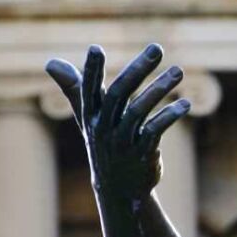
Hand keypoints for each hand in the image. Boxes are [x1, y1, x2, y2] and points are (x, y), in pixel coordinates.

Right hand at [45, 44, 189, 199]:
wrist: (119, 189)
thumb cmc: (104, 144)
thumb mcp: (88, 119)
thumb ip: (75, 89)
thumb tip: (50, 62)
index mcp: (90, 116)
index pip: (88, 90)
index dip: (91, 71)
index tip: (95, 48)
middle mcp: (104, 128)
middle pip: (117, 94)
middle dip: (137, 69)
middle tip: (157, 48)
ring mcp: (123, 141)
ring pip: (139, 110)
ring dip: (160, 88)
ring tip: (179, 71)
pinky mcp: (143, 153)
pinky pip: (155, 130)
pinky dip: (170, 115)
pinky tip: (185, 104)